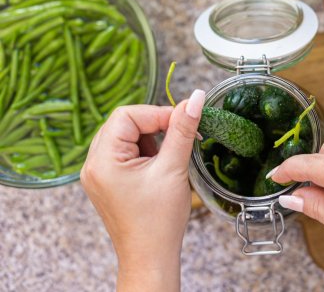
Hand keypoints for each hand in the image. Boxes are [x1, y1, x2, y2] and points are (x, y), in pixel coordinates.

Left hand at [80, 90, 204, 291]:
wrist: (150, 258)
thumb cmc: (158, 221)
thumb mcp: (173, 168)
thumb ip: (182, 130)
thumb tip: (195, 98)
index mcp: (102, 160)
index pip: (127, 115)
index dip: (157, 113)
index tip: (184, 121)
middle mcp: (93, 164)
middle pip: (124, 123)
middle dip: (155, 125)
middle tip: (181, 136)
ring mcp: (99, 174)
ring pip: (127, 136)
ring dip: (152, 139)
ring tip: (170, 159)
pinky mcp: (109, 181)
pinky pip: (126, 152)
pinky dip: (147, 152)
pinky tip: (161, 167)